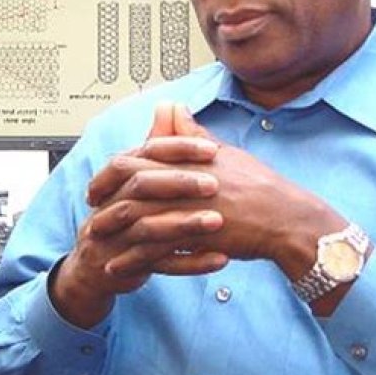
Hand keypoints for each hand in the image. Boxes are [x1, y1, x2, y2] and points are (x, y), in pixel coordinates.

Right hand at [50, 104, 226, 327]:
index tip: (212, 149)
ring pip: (149, 228)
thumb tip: (170, 105)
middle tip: (215, 184)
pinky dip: (190, 263)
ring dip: (185, 224)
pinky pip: (159, 265)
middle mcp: (111, 204)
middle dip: (179, 184)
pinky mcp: (125, 267)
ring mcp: (115, 238)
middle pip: (141, 187)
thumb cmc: (123, 218)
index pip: (145, 153)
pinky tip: (220, 258)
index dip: (177, 148)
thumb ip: (157, 146)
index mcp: (119, 179)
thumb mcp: (139, 180)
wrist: (94, 270)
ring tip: (218, 222)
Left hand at [89, 107, 346, 283]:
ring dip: (112, 230)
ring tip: (94, 241)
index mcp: (190, 158)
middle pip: (130, 185)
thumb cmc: (260, 186)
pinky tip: (117, 267)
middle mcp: (186, 180)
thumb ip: (192, 135)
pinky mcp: (198, 237)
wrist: (286, 218)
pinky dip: (132, 259)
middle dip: (104, 198)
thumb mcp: (225, 154)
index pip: (139, 156)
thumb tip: (172, 107)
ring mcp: (191, 208)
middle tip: (89, 210)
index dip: (113, 169)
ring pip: (137, 217)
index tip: (99, 181)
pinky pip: (155, 250)